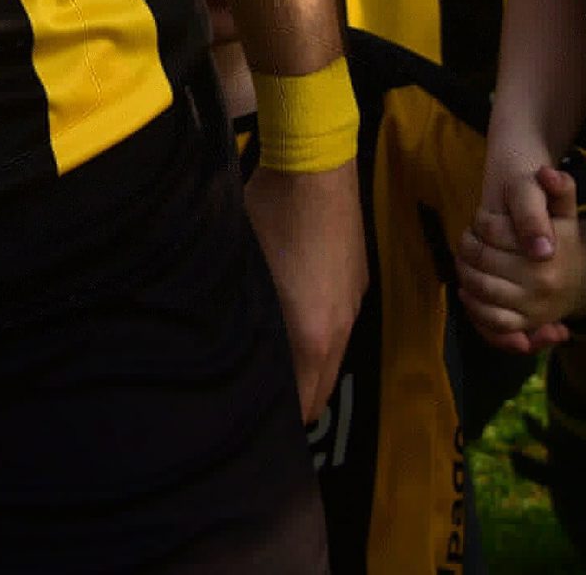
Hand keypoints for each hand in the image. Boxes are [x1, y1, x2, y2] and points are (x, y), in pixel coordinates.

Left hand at [243, 157, 363, 422]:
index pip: (305, 403)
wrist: (316, 162)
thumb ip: (244, 318)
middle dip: (299, 402)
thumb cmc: (270, 214)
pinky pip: (341, 326)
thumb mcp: (245, 269)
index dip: (282, 420)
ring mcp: (355, 303)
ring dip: (310, 368)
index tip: (253, 423)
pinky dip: (322, 338)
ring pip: (334, 357)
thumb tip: (226, 348)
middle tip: (262, 403)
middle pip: (323, 388)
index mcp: (313, 335)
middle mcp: (341, 328)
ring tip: (275, 364)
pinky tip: (296, 319)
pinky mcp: (359, 280)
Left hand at [455, 160, 585, 351]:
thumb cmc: (565, 239)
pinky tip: (467, 288)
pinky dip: (473, 304)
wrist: (581, 280)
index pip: (493, 229)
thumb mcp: (565, 209)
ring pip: (481, 287)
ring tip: (464, 258)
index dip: (480, 221)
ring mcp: (533, 306)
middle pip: (483, 258)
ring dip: (464, 270)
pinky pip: (490, 319)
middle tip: (467, 238)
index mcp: (549, 250)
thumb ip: (560, 187)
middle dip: (467, 244)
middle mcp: (541, 281)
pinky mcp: (525, 323)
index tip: (481, 218)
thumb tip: (546, 173)